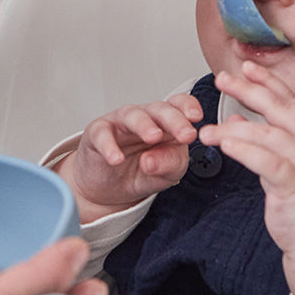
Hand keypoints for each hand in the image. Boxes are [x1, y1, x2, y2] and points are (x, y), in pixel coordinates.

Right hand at [58, 94, 200, 221]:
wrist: (109, 189)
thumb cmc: (142, 173)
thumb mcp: (165, 174)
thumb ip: (169, 164)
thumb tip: (153, 160)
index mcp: (167, 124)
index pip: (179, 105)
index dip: (188, 107)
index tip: (197, 118)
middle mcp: (145, 118)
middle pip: (160, 109)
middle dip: (174, 120)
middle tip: (185, 134)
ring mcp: (120, 123)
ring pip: (132, 115)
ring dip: (144, 125)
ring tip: (153, 137)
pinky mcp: (97, 133)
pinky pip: (102, 134)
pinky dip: (109, 146)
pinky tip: (116, 158)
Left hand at [202, 60, 294, 294]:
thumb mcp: (287, 165)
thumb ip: (267, 141)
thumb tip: (239, 120)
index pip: (293, 100)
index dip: (270, 81)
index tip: (246, 67)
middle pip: (282, 109)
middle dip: (251, 91)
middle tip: (224, 80)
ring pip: (272, 135)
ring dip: (236, 128)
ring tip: (208, 129)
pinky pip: (270, 164)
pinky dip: (247, 150)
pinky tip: (226, 144)